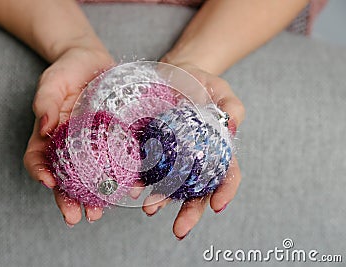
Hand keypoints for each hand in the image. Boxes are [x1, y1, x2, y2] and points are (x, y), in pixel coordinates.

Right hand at [23, 46, 113, 226]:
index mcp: (49, 135)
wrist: (93, 61)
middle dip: (69, 199)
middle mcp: (69, 146)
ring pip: (91, 176)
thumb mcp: (52, 81)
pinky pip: (118, 160)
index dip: (39, 173)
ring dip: (94, 197)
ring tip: (99, 212)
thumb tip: (44, 126)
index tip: (48, 184)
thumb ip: (45, 101)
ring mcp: (93, 145)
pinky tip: (129, 187)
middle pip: (65, 178)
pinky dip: (122, 176)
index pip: (38, 160)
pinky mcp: (114, 139)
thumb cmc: (68, 70)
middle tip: (77, 217)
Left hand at [142, 61, 244, 239]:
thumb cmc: (202, 84)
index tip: (218, 206)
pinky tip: (133, 187)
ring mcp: (173, 158)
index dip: (225, 192)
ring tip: (149, 208)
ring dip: (160, 200)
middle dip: (190, 213)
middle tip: (179, 229)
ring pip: (170, 186)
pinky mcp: (153, 150)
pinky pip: (146, 169)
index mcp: (217, 149)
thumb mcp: (220, 90)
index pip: (227, 175)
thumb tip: (233, 124)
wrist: (174, 75)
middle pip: (197, 192)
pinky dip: (140, 181)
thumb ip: (232, 107)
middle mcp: (196, 160)